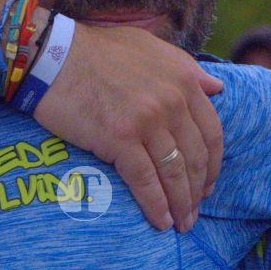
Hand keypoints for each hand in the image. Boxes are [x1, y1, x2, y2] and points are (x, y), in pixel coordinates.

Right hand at [34, 23, 223, 232]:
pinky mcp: (120, 139)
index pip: (211, 132)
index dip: (212, 164)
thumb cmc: (96, 50)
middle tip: (193, 211)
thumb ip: (186, 67)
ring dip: (180, 204)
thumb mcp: (150, 46)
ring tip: (181, 223)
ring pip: (174, 172)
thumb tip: (217, 87)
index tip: (207, 183)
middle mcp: (172, 100)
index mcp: (183, 79)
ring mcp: (147, 121)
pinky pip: (145, 181)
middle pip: (195, 157)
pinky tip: (160, 221)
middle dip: (197, 190)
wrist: (54, 54)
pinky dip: (156, 206)